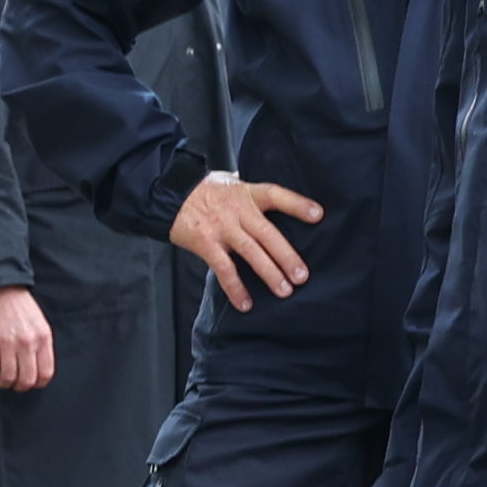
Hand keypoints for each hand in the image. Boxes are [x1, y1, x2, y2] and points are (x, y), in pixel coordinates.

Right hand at [0, 286, 56, 391]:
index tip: (28, 382)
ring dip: (2, 382)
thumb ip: (40, 343)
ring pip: (8, 378)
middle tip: (12, 382)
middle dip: (18, 386)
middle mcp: (27, 342)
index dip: (37, 384)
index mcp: (43, 337)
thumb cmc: (17, 303)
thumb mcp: (38, 321)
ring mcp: (8, 343)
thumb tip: (36, 368)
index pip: (45, 373)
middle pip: (27, 380)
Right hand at [169, 173, 325, 311]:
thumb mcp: (232, 182)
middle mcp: (237, 210)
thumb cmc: (204, 190)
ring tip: (285, 291)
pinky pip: (224, 269)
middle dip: (287, 256)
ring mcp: (221, 228)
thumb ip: (251, 194)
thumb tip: (275, 202)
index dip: (297, 204)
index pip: (276, 195)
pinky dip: (236, 288)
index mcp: (246, 193)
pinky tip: (246, 304)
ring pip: (250, 253)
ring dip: (269, 273)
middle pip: (268, 233)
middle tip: (302, 276)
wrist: (168, 194)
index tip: (318, 215)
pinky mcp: (206, 243)